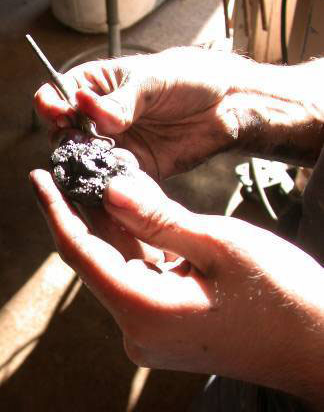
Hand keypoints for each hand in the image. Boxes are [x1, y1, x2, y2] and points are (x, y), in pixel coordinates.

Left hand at [29, 168, 323, 405]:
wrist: (317, 342)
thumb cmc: (280, 295)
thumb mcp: (219, 244)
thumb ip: (158, 219)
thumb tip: (111, 189)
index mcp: (145, 310)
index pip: (80, 253)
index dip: (56, 211)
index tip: (40, 177)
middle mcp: (139, 329)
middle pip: (97, 260)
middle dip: (85, 214)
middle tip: (77, 170)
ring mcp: (153, 332)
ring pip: (119, 268)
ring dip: (112, 228)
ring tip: (103, 185)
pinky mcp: (168, 325)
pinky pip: (140, 279)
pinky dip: (135, 247)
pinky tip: (134, 217)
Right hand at [34, 46, 240, 179]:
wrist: (224, 107)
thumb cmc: (188, 80)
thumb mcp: (152, 80)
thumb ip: (120, 99)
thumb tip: (88, 109)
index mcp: (99, 87)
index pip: (60, 95)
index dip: (53, 105)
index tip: (60, 113)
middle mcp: (102, 118)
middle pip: (67, 133)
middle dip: (68, 139)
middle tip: (81, 142)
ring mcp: (117, 144)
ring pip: (87, 159)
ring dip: (87, 164)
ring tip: (99, 161)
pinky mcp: (136, 167)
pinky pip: (115, 178)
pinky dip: (111, 181)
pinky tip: (117, 178)